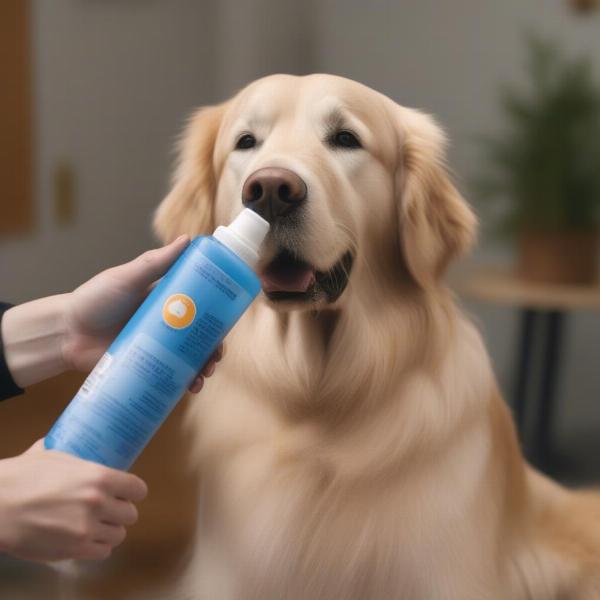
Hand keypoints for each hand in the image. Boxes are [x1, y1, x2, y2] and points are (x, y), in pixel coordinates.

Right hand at [0, 440, 146, 561]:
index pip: (138, 489)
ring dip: (109, 530)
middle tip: (107, 510)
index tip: (126, 493)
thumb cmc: (22, 477)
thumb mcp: (53, 455)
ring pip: (118, 535)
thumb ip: (75, 455)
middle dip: (120, 512)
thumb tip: (76, 442)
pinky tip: (85, 539)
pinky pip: (102, 552)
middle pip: (130, 514)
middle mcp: (99, 503)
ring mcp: (87, 528)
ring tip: (95, 525)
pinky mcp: (74, 550)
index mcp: (100, 477)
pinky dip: (96, 547)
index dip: (132, 492)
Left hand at [62, 236, 222, 392]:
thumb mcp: (127, 278)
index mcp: (167, 301)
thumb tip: (188, 239)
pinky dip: (184, 382)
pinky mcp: (147, 367)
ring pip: (189, 358)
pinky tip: (191, 387)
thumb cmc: (95, 299)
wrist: (66, 333)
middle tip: (217, 355)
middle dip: (213, 347)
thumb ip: (155, 262)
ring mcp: (158, 347)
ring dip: (203, 367)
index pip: (201, 306)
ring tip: (205, 374)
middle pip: (199, 336)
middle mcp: (166, 325)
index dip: (218, 315)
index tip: (228, 321)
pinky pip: (171, 376)